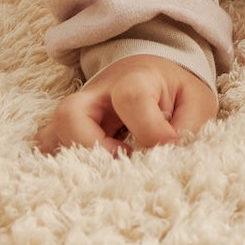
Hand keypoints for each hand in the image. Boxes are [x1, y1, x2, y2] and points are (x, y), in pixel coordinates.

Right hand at [35, 55, 218, 155]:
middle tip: (124, 162)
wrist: (156, 69)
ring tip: (106, 173)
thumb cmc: (176, 90)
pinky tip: (90, 175)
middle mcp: (97, 94)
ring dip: (73, 161)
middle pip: (69, 114)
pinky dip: (62, 164)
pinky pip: (49, 147)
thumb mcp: (196, 101)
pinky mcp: (70, 128)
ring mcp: (79, 112)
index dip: (150, 130)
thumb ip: (188, 128)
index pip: (131, 98)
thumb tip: (170, 155)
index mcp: (135, 79)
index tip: (169, 146)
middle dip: (92, 149)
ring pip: (50, 133)